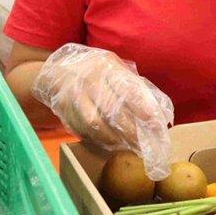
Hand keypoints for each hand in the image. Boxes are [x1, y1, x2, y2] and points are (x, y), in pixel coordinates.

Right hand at [33, 44, 173, 179]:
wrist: (56, 71)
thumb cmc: (95, 70)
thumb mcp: (115, 68)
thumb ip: (135, 86)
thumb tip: (159, 111)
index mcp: (107, 67)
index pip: (126, 88)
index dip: (141, 107)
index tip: (154, 122)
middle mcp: (90, 81)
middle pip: (111, 109)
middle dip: (130, 130)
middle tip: (144, 144)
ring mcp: (74, 97)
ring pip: (95, 123)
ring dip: (114, 138)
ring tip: (128, 146)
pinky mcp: (64, 112)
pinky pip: (83, 130)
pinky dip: (98, 140)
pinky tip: (110, 143)